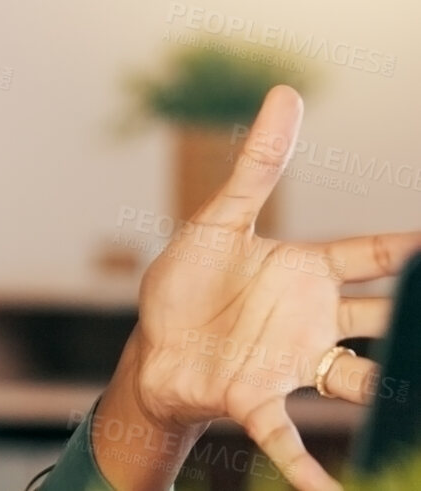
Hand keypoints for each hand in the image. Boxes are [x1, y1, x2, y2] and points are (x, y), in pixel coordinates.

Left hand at [104, 84, 420, 490]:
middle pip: (387, 321)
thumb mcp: (218, 219)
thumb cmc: (187, 283)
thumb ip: (256, 165)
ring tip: (417, 410)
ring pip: (360, 382)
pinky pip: (292, 436)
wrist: (150, 346)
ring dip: (392, 396)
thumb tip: (287, 93)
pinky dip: (312, 469)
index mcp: (307, 272)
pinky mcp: (257, 397)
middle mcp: (313, 321)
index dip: (411, 250)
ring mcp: (292, 363)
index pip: (374, 255)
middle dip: (419, 321)